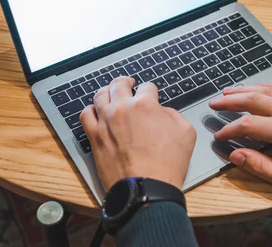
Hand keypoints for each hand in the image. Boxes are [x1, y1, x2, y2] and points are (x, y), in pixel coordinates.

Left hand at [80, 77, 195, 190]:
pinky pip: (86, 115)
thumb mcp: (186, 133)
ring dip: (107, 91)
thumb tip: (163, 112)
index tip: (151, 94)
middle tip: (129, 83)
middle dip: (126, 82)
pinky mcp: (94, 137)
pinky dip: (91, 110)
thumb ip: (174, 115)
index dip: (151, 90)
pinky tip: (96, 112)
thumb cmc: (168, 164)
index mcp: (146, 105)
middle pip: (119, 83)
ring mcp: (105, 122)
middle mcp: (122, 108)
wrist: (147, 188)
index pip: (147, 87)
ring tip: (111, 93)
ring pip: (100, 95)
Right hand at [210, 84, 271, 203]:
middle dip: (231, 99)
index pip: (246, 124)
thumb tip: (235, 154)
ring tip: (229, 91)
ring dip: (246, 88)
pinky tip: (258, 87)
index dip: (228, 130)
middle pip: (253, 98)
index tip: (218, 136)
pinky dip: (267, 85)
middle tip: (214, 102)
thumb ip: (258, 165)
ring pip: (267, 90)